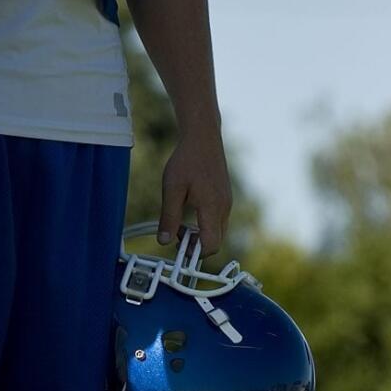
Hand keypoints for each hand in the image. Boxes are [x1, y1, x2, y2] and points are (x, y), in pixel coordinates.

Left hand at [158, 126, 231, 255]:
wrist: (202, 137)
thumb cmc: (186, 160)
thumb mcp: (171, 189)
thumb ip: (169, 216)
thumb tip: (163, 241)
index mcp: (212, 207)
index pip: (211, 245)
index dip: (195, 254)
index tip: (178, 252)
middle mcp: (224, 207)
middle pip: (216, 242)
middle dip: (196, 246)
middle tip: (175, 237)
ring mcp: (227, 203)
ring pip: (217, 231)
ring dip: (200, 235)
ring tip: (179, 224)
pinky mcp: (225, 198)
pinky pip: (217, 220)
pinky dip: (205, 224)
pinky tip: (188, 211)